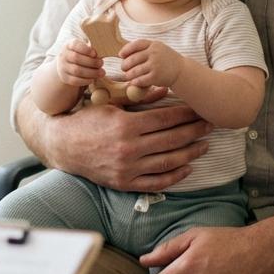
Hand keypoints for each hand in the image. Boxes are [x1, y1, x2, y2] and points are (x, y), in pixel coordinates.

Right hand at [41, 101, 212, 191]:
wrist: (64, 146)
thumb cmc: (87, 120)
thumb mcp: (111, 104)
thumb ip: (138, 99)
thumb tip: (165, 90)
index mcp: (126, 126)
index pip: (166, 119)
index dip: (186, 114)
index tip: (200, 109)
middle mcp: (129, 149)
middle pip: (172, 140)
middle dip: (194, 131)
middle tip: (210, 125)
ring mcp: (128, 168)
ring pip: (168, 162)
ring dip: (191, 153)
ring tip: (205, 145)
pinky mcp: (125, 183)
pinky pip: (156, 182)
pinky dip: (175, 176)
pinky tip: (188, 168)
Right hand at [55, 39, 102, 86]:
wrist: (67, 65)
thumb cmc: (80, 55)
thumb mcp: (83, 49)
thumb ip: (90, 51)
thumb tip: (98, 57)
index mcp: (69, 45)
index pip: (75, 45)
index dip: (86, 49)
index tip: (95, 53)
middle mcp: (64, 55)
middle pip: (76, 58)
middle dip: (91, 62)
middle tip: (101, 64)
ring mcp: (63, 67)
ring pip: (76, 70)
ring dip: (91, 72)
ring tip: (101, 73)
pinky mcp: (65, 78)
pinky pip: (74, 80)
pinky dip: (85, 81)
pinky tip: (93, 79)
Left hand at [118, 39, 184, 88]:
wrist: (182, 71)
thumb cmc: (167, 60)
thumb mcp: (159, 48)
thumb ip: (145, 49)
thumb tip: (124, 53)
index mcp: (154, 45)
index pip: (136, 44)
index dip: (126, 50)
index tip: (121, 55)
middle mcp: (154, 53)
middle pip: (132, 59)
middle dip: (125, 65)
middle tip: (123, 68)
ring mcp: (155, 65)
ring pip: (135, 71)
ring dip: (128, 75)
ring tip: (128, 76)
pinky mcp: (156, 77)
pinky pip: (141, 80)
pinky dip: (135, 82)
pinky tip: (134, 83)